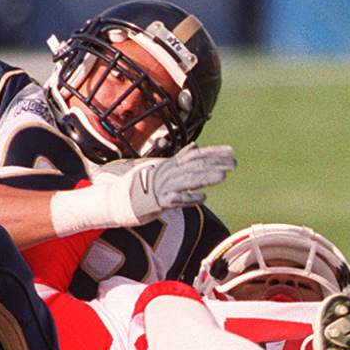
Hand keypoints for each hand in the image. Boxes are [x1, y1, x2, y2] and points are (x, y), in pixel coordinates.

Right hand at [93, 143, 235, 225]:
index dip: (213, 153)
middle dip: (214, 164)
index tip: (231, 151)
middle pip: (194, 167)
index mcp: (170, 165)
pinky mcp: (157, 202)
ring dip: (204, 178)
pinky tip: (202, 198)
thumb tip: (195, 146)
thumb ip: (180, 159)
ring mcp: (162, 187)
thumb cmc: (141, 185)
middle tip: (233, 163)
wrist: (116, 199)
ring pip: (186, 180)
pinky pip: (175, 200)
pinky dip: (188, 198)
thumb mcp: (162, 168)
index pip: (196, 156)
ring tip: (222, 177)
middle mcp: (167, 173)